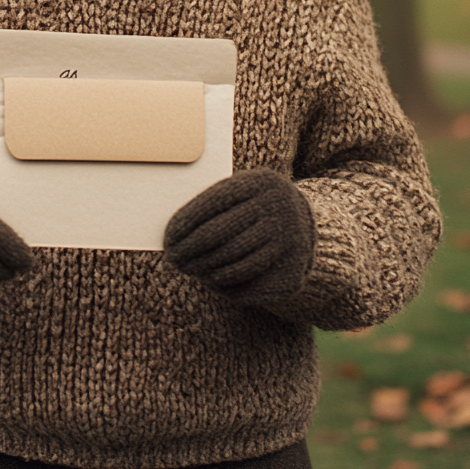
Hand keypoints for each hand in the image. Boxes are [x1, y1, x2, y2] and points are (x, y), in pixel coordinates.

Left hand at [162, 168, 313, 313]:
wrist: (302, 224)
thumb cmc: (254, 206)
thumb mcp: (240, 193)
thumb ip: (211, 207)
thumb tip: (174, 235)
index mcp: (262, 182)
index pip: (213, 204)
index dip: (185, 224)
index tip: (167, 240)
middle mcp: (279, 209)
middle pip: (221, 235)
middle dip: (190, 250)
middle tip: (173, 259)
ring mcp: (289, 242)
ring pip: (233, 262)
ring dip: (204, 269)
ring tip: (189, 269)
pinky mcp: (290, 274)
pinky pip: (248, 286)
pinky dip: (224, 285)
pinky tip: (211, 280)